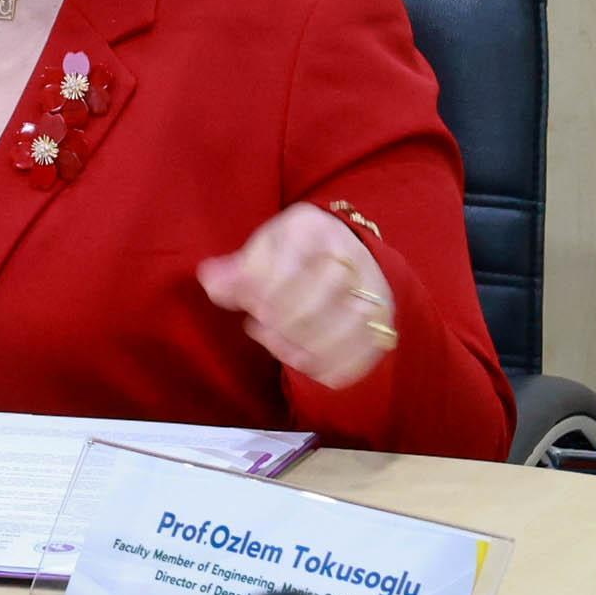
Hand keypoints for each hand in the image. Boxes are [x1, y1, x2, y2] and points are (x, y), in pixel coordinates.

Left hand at [197, 204, 397, 391]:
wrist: (341, 254)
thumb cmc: (291, 255)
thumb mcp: (261, 251)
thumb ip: (236, 269)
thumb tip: (211, 281)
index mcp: (315, 228)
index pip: (292, 261)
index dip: (267, 292)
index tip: (250, 306)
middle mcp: (353, 255)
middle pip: (323, 293)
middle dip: (285, 319)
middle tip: (260, 327)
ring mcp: (374, 290)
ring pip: (348, 324)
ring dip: (306, 345)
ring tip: (278, 346)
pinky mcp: (384, 322)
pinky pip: (365, 353)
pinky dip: (332, 366)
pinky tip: (305, 363)